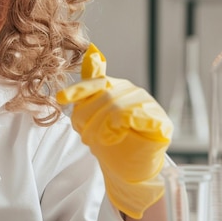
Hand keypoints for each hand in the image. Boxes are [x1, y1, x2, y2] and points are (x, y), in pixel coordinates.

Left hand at [57, 43, 171, 218]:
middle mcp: (132, 91)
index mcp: (115, 87)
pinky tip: (118, 134)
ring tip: (102, 140)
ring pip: (116, 108)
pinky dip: (122, 127)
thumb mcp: (91, 114)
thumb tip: (92, 51)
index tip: (60, 99)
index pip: (95, 82)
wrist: (129, 169)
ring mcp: (148, 104)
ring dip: (102, 128)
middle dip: (88, 120)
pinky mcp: (160, 120)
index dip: (78, 90)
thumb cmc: (109, 141)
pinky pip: (135, 116)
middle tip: (86, 137)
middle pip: (102, 97)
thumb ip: (89, 87)